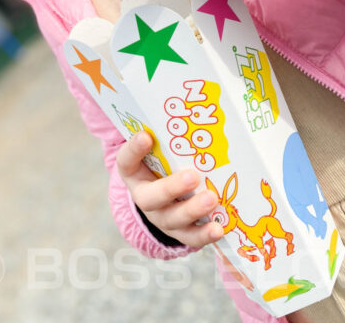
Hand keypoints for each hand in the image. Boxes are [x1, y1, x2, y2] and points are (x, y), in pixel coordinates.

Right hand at [117, 132, 223, 247]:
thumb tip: (189, 108)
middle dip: (172, 188)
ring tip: (211, 198)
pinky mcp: (180, 232)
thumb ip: (166, 136)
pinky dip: (204, 234)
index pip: (126, 161)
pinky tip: (218, 228)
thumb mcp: (160, 149)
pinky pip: (191, 237)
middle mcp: (145, 197)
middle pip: (151, 198)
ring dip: (193, 210)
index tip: (146, 136)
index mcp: (134, 173)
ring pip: (173, 220)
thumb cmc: (165, 164)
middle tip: (192, 176)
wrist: (166, 197)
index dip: (134, 150)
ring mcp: (162, 218)